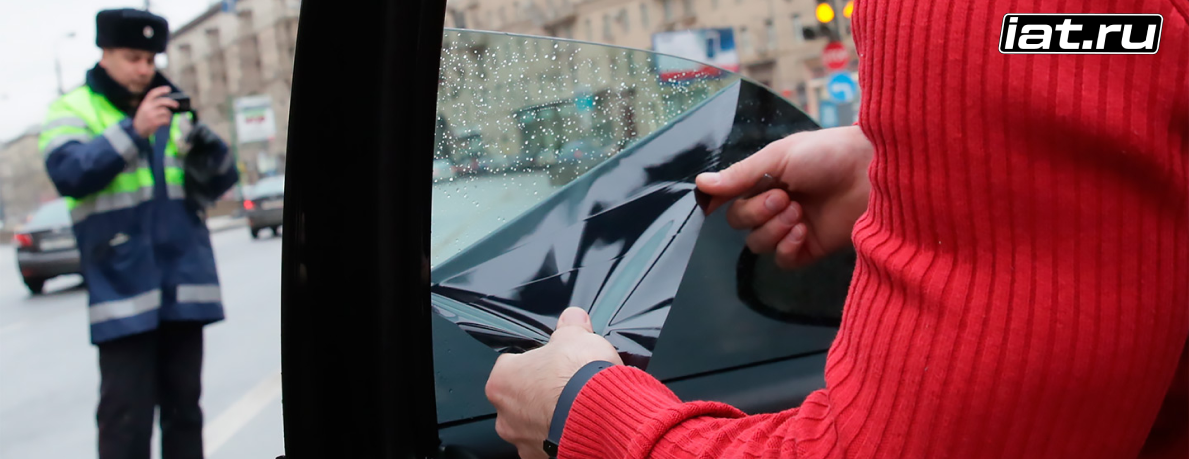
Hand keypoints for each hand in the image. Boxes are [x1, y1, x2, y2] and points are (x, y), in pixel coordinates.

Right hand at [133, 86, 177, 137]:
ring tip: (166, 118)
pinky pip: (166, 119)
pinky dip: (167, 121)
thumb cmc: (144, 118)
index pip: (153, 93)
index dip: (161, 90)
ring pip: (166, 111)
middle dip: (171, 102)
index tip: (168, 89)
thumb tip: (169, 102)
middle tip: (177, 105)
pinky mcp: (154, 122)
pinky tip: (165, 123)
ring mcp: (151, 114)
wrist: (136, 130)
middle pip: (162, 101)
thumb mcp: (144, 109)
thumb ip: (153, 105)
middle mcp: (147, 107)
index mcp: (145, 103)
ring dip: (168, 115)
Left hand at [486, 307, 623, 458]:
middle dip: (542, 391)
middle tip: (566, 383)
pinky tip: (582, 421)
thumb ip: (570, 326)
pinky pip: (551, 443)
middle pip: (521, 397)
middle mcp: (506, 416)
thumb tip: (572, 318)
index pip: (512, 365)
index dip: (535, 360)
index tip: (552, 361)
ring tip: (578, 404)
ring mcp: (525, 441)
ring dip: (552, 415)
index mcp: (502, 382)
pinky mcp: (546, 458)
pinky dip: (564, 434)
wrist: (606, 415)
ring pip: (535, 424)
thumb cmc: (581, 379)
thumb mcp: (576, 337)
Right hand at [696, 125, 873, 268]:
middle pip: (740, 223)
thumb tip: (700, 184)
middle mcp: (775, 204)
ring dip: (772, 229)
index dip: (718, 203)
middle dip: (756, 212)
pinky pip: (782, 260)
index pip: (730, 198)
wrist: (872, 171)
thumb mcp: (778, 157)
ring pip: (758, 244)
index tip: (711, 206)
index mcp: (766, 179)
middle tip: (784, 197)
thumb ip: (740, 175)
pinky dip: (786, 247)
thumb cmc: (828, 154)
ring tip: (798, 212)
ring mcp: (792, 228)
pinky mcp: (811, 248)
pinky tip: (802, 231)